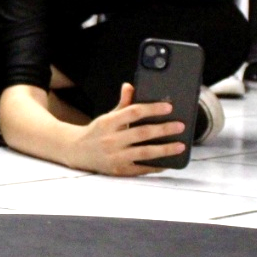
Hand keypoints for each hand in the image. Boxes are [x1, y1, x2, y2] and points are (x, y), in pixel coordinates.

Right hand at [69, 83, 188, 175]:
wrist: (76, 151)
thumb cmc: (97, 132)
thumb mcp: (107, 116)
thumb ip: (122, 103)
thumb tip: (130, 86)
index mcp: (108, 122)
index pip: (133, 112)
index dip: (152, 109)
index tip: (168, 107)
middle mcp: (110, 140)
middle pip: (142, 133)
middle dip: (164, 129)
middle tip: (180, 126)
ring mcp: (114, 156)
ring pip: (144, 152)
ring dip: (165, 149)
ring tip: (180, 146)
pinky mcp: (118, 170)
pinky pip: (141, 168)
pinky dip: (155, 165)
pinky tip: (168, 162)